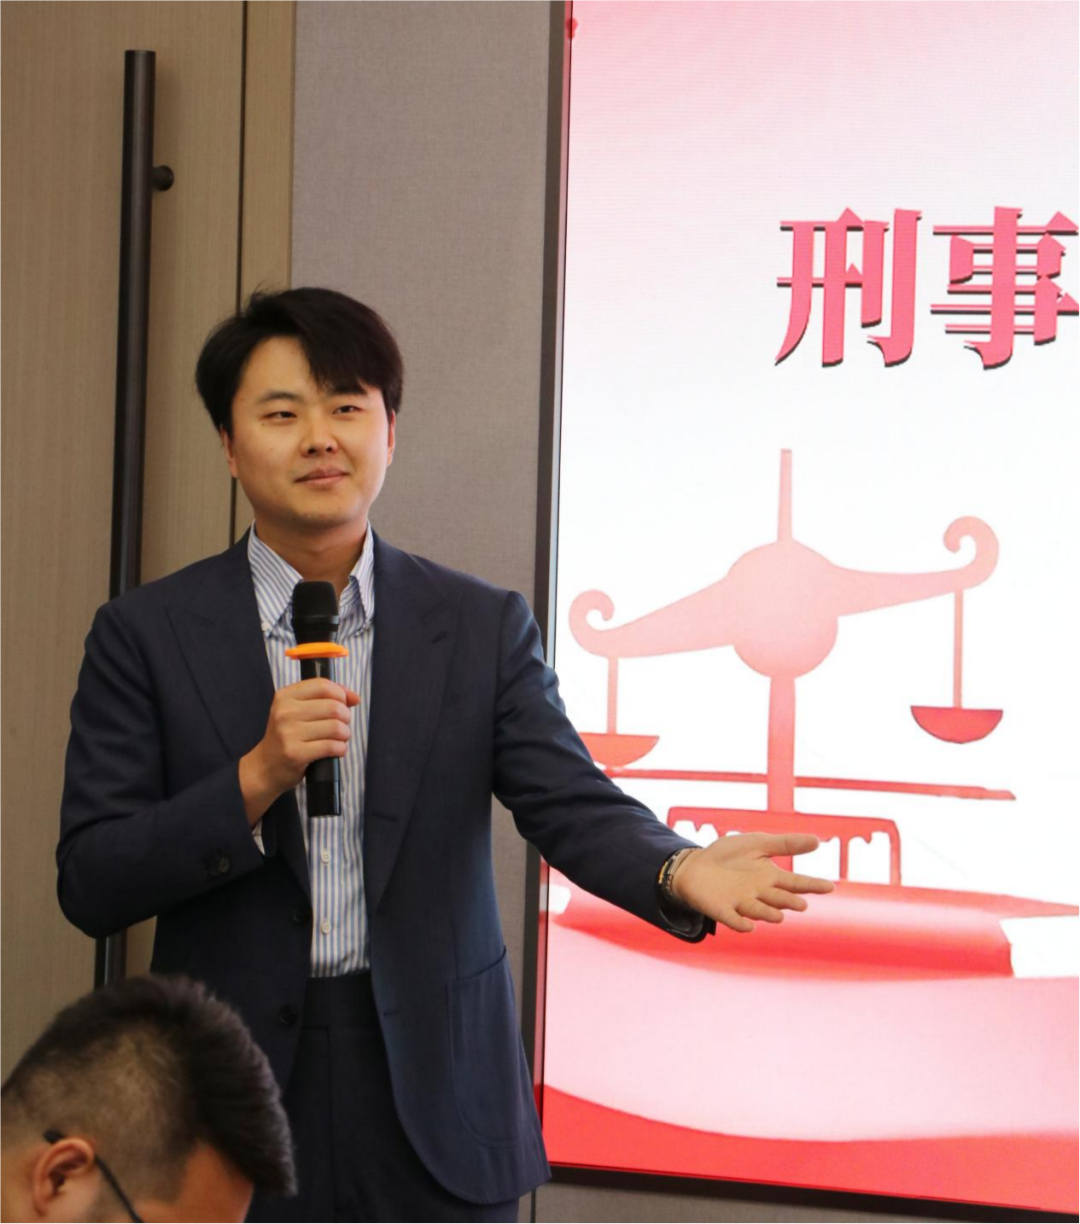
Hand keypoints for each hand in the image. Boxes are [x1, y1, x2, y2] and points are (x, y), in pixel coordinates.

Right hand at [238, 679, 360, 824]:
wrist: (265, 767)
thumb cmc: (287, 736)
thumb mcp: (297, 711)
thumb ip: (325, 699)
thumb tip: (354, 697)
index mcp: (285, 697)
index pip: (323, 685)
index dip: (340, 694)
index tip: (344, 703)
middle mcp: (284, 712)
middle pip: (334, 707)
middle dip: (346, 717)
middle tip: (341, 725)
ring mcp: (288, 733)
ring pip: (336, 727)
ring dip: (344, 735)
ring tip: (339, 739)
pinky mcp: (295, 753)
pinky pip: (331, 746)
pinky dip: (340, 749)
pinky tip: (335, 750)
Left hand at [671, 833, 833, 933]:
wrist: (695, 864)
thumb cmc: (729, 855)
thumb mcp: (758, 843)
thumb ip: (785, 844)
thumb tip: (817, 841)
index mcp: (770, 877)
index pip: (795, 883)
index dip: (812, 885)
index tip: (829, 887)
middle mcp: (759, 894)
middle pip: (778, 899)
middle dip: (789, 902)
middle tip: (801, 904)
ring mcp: (741, 903)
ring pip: (758, 910)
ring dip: (768, 914)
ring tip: (779, 916)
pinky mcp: (722, 909)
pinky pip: (732, 919)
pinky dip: (740, 923)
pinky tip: (748, 926)